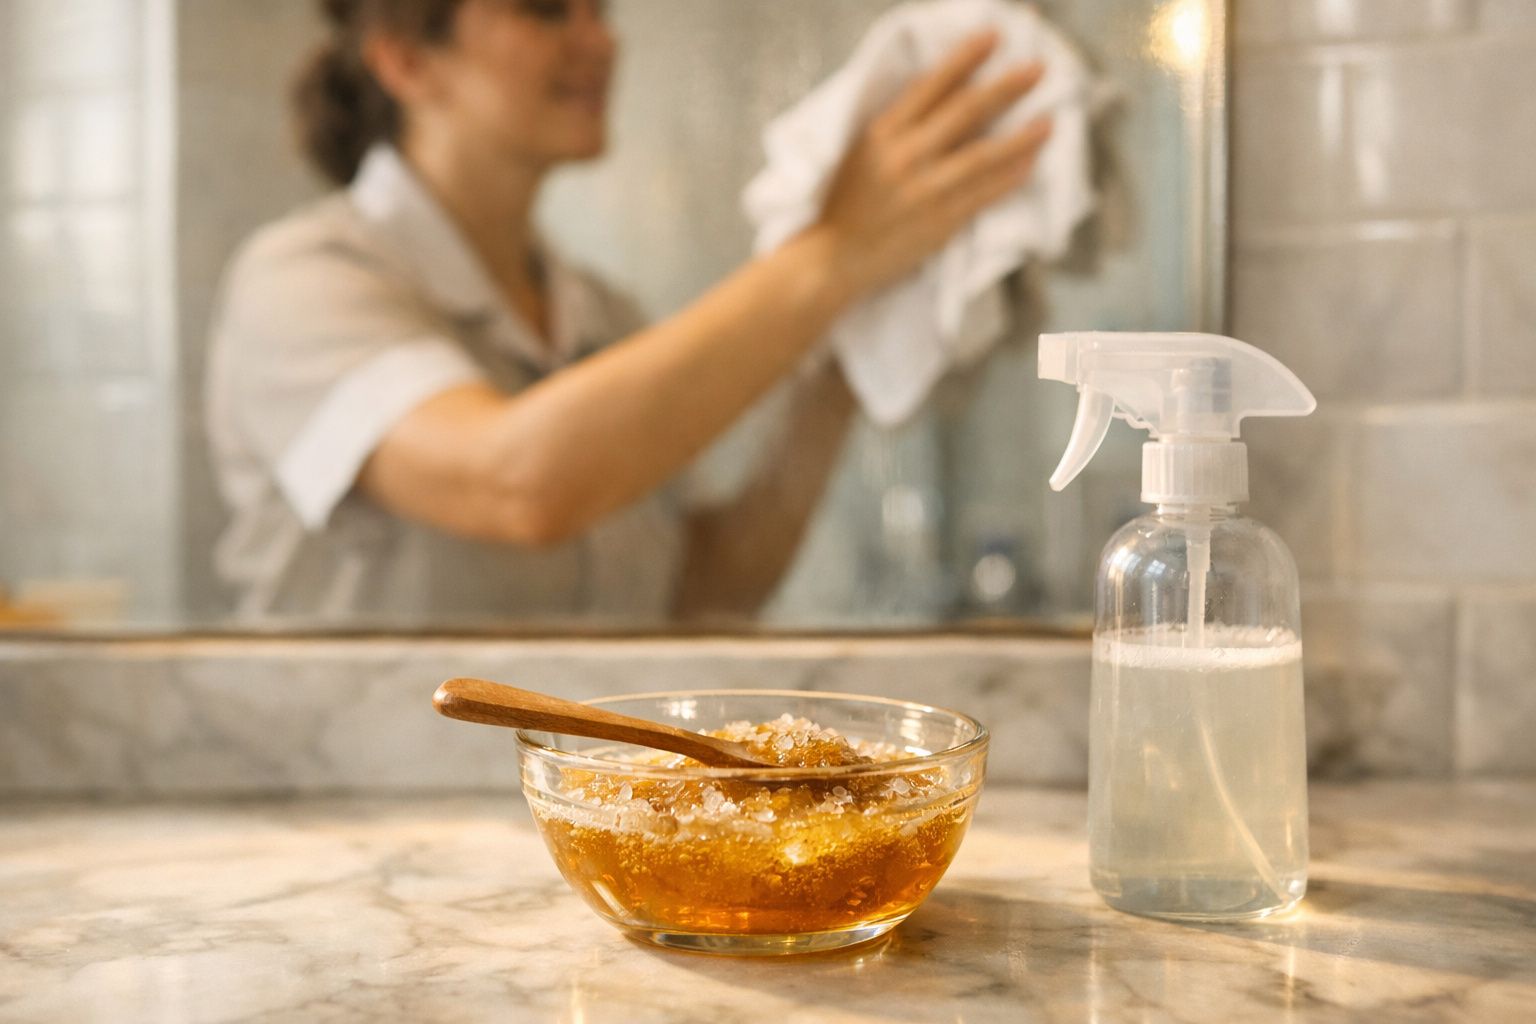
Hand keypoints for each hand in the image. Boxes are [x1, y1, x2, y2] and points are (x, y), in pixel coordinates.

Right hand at [810, 31, 1052, 301]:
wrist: (833, 258)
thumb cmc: (845, 204)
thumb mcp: (862, 152)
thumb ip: (899, 126)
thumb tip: (945, 97)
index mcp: (882, 133)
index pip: (932, 85)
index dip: (966, 58)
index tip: (994, 36)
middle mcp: (904, 157)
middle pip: (966, 111)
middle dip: (1007, 87)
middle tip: (1038, 69)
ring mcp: (924, 191)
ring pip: (983, 154)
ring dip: (1021, 136)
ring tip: (1049, 121)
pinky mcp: (939, 223)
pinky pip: (984, 195)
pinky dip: (1010, 177)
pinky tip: (1030, 164)